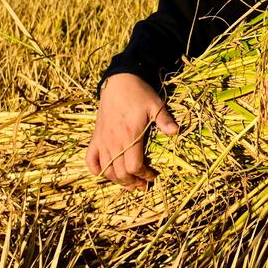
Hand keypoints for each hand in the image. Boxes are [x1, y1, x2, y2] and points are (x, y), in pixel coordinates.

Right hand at [85, 73, 178, 187]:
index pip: (134, 166)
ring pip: (106, 169)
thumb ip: (165, 120)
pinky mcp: (95, 137)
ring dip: (117, 180)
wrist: (119, 81)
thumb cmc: (139, 94)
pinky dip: (96, 169)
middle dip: (133, 182)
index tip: (153, 175)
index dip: (144, 175)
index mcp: (130, 136)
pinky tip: (104, 173)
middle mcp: (114, 142)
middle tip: (142, 185)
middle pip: (120, 173)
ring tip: (129, 184)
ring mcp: (102, 141)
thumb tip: (176, 132)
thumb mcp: (155, 105)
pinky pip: (90, 160)